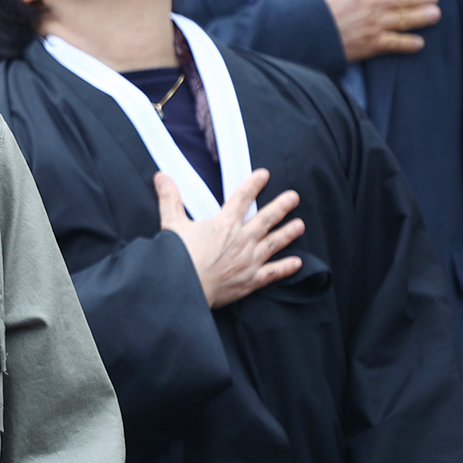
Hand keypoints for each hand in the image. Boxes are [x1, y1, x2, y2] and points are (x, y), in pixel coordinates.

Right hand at [156, 169, 303, 307]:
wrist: (184, 286)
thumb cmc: (178, 256)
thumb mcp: (171, 223)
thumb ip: (170, 199)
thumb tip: (161, 176)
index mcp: (224, 224)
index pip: (242, 199)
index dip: (253, 185)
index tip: (264, 175)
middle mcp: (242, 240)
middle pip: (266, 219)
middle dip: (281, 206)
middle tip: (294, 197)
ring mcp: (249, 260)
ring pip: (274, 243)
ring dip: (288, 233)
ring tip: (300, 225)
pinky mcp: (251, 280)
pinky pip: (273, 272)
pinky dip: (286, 267)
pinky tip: (297, 263)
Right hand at [299, 0, 440, 61]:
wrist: (295, 30)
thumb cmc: (303, 1)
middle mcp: (371, 3)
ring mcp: (372, 24)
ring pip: (405, 19)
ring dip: (422, 17)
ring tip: (435, 14)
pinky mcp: (368, 44)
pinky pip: (394, 43)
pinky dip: (408, 44)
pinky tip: (419, 43)